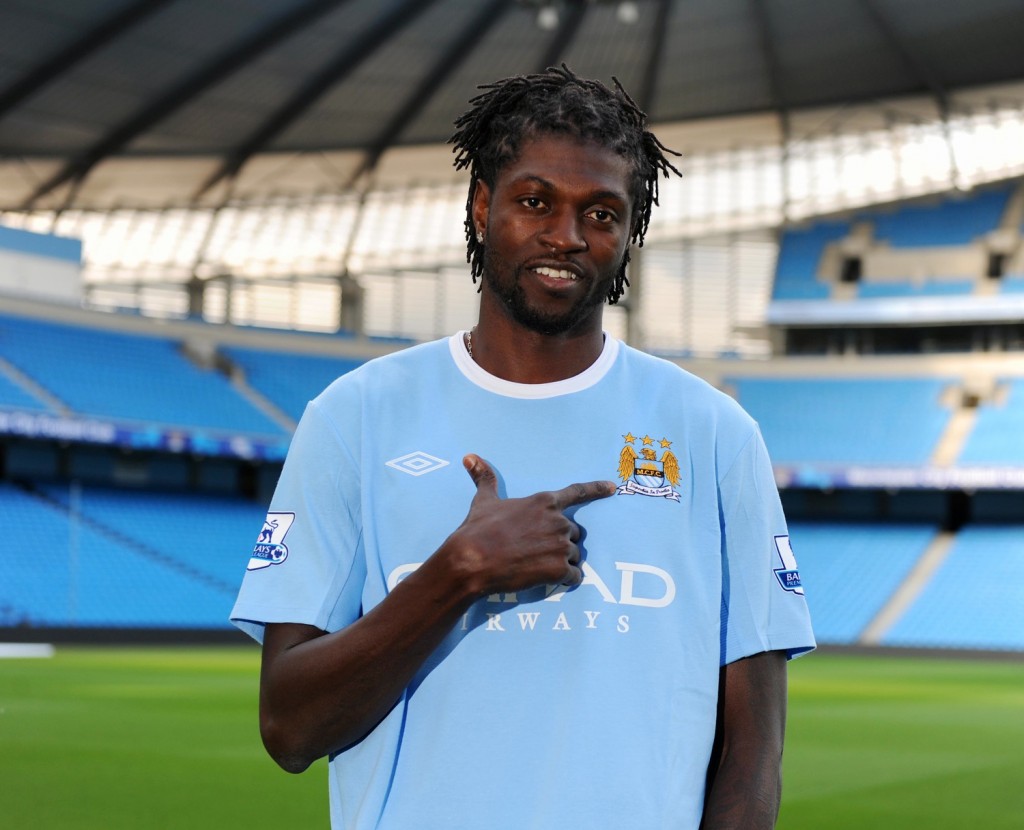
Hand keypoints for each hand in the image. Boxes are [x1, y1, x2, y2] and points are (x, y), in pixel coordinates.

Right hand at [443, 454, 615, 596]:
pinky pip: (574, 576)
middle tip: (536, 550)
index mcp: (544, 502)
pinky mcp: (560, 569)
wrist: (472, 561)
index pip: (577, 493)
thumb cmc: (478, 529)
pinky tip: (548, 580)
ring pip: (574, 555)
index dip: (596, 489)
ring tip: (536, 565)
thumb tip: (470, 456)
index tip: (613, 487)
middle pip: (573, 533)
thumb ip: (485, 478)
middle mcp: (558, 521)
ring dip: (561, 562)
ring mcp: (561, 545)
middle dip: (560, 542)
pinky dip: (565, 580)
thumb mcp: (484, 501)